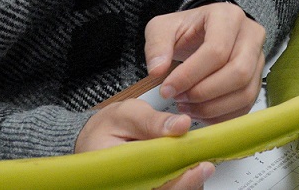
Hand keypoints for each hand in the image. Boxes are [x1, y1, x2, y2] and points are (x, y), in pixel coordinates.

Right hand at [73, 101, 212, 187]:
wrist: (93, 137)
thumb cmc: (106, 127)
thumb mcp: (126, 114)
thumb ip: (152, 121)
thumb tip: (182, 125)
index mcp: (116, 172)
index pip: (152, 184)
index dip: (179, 178)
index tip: (199, 166)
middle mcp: (128, 186)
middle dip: (187, 180)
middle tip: (205, 166)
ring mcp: (138, 188)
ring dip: (186, 181)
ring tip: (197, 165)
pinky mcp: (148, 187)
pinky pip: (167, 188)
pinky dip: (180, 180)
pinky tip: (188, 167)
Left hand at [145, 1, 265, 123]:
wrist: (203, 33)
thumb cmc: (185, 30)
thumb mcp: (162, 28)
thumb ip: (157, 46)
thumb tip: (158, 71)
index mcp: (227, 16)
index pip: (216, 50)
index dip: (190, 75)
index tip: (167, 89)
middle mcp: (251, 34)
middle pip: (238, 72)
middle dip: (204, 93)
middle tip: (179, 99)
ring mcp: (259, 58)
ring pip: (245, 92)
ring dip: (213, 108)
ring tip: (187, 108)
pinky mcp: (258, 79)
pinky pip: (246, 105)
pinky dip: (222, 116)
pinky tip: (200, 113)